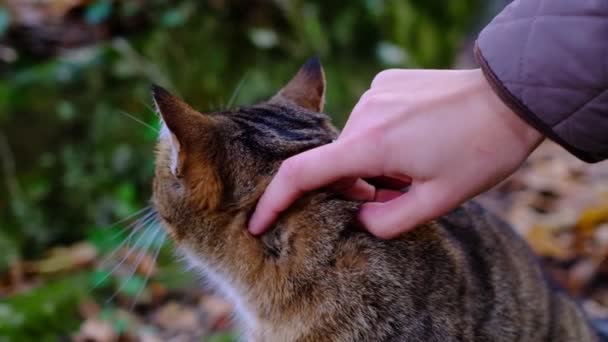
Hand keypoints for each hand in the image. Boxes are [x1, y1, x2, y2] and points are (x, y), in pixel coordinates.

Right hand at [248, 69, 542, 237]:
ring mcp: (374, 92)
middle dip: (357, 185)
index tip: (256, 223)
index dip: (274, 202)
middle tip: (400, 191)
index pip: (303, 174)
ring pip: (356, 142)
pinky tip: (418, 136)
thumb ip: (387, 220)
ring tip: (418, 161)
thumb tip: (359, 216)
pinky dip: (382, 138)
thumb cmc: (481, 150)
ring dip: (374, 161)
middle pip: (338, 162)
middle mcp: (364, 112)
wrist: (512, 97)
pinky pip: (370, 119)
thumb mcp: (438, 200)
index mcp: (373, 145)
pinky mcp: (386, 82)